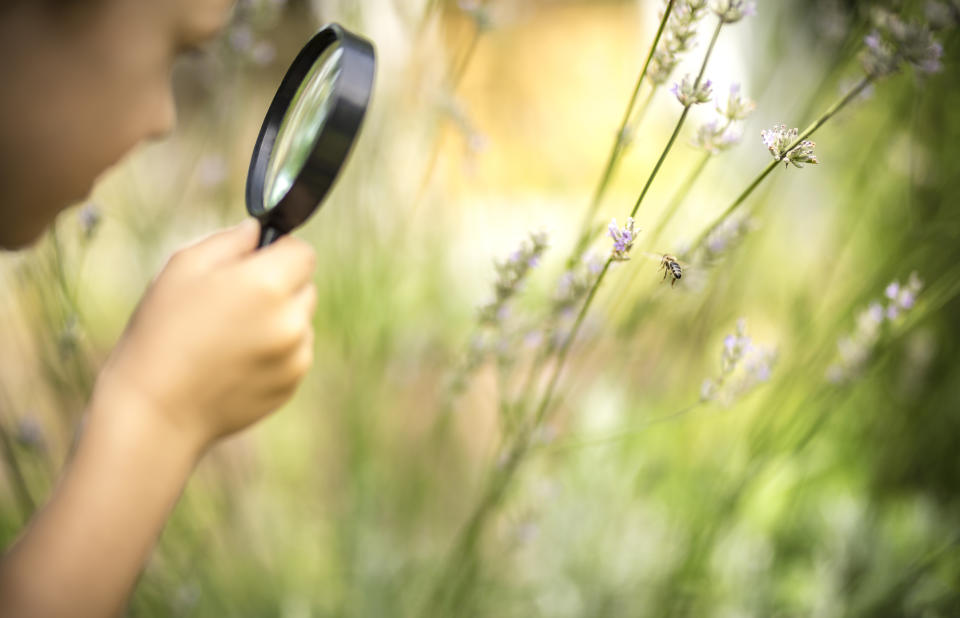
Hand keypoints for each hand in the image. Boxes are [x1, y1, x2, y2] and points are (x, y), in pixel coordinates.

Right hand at [94, 219, 316, 455]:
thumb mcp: (183, 267)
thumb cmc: (161, 332)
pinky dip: (275, 351)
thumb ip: (231, 240)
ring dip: (279, 320)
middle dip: (279, 285)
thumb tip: (259, 231)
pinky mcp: (291, 384)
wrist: (155, 409)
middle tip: (234, 300)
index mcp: (267, 284)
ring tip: (229, 335)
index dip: (279, 251)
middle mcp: (291, 320)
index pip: (303, 252)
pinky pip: (294, 353)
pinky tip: (234, 361)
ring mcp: (295, 356)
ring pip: (301, 321)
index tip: (255, 260)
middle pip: (306, 286)